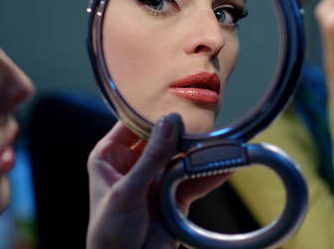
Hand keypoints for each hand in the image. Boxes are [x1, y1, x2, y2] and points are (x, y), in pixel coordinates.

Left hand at [87, 114, 228, 248]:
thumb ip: (151, 157)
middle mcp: (132, 164)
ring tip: (220, 142)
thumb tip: (169, 122)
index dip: (152, 112)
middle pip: (161, 139)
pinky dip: (208, 175)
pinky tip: (225, 165)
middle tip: (204, 120)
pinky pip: (193, 181)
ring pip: (180, 158)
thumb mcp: (127, 192)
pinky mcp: (173, 198)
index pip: (132, 124)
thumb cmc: (109, 235)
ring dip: (199, 153)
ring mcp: (154, 180)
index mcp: (109, 157)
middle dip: (182, 132)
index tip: (175, 99)